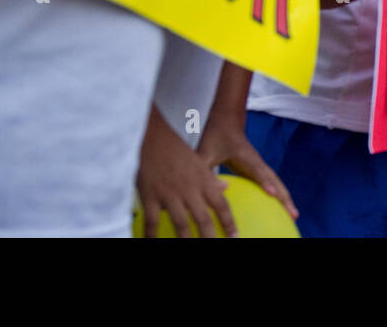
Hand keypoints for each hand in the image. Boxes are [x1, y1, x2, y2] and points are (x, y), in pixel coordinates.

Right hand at [136, 108, 235, 237]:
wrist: (151, 135)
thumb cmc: (174, 148)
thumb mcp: (198, 160)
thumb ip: (211, 176)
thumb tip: (226, 187)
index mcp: (203, 179)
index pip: (221, 205)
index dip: (229, 222)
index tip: (235, 237)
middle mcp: (189, 189)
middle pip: (203, 219)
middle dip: (211, 237)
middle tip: (217, 247)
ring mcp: (170, 194)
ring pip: (181, 224)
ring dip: (186, 240)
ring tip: (190, 250)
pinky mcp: (150, 196)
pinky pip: (152, 221)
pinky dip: (151, 235)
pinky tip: (152, 243)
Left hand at [197, 108, 297, 221]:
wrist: (227, 122)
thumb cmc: (216, 136)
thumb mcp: (204, 151)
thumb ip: (205, 169)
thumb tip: (212, 190)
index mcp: (245, 156)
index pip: (257, 171)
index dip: (265, 182)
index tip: (273, 194)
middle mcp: (257, 162)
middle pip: (275, 180)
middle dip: (284, 197)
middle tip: (294, 215)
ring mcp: (260, 166)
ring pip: (276, 183)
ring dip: (286, 198)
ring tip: (294, 216)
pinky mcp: (258, 170)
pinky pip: (271, 184)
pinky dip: (279, 196)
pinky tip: (279, 209)